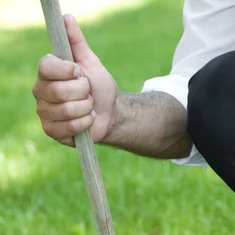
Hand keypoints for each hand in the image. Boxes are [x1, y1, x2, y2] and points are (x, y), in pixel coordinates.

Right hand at [33, 14, 116, 145]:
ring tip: (88, 107)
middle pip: (59, 91)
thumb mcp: (91, 63)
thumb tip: (67, 18)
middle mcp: (40, 91)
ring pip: (67, 110)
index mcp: (46, 72)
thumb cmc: (99, 87)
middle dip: (83, 92)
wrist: (109, 114)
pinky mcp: (51, 131)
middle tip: (87, 92)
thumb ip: (77, 42)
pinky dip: (85, 123)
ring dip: (86, 108)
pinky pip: (70, 126)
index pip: (46, 66)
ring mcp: (44, 112)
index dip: (67, 70)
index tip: (79, 72)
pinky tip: (87, 120)